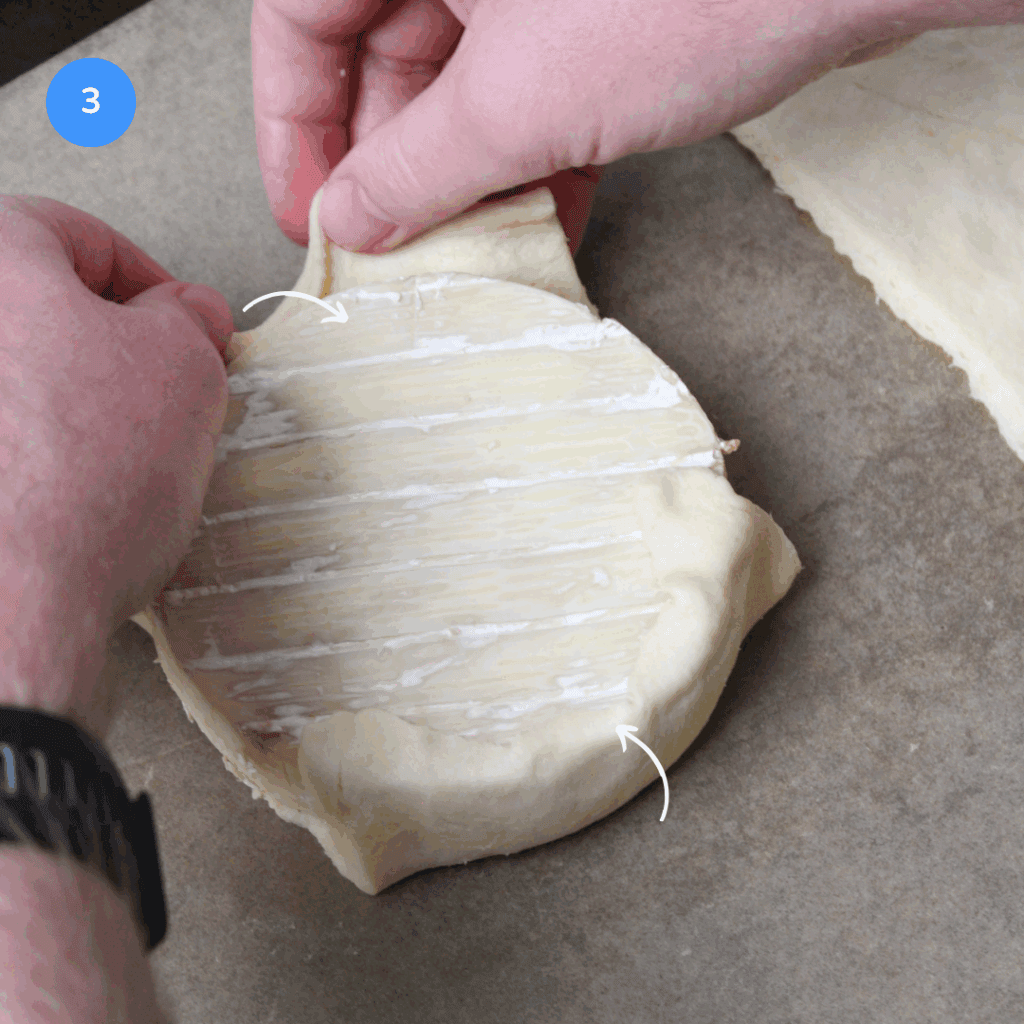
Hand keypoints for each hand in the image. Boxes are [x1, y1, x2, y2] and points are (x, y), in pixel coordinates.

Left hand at [0, 196, 231, 736]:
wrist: (13, 602)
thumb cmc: (86, 477)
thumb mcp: (184, 369)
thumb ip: (189, 318)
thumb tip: (189, 311)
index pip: (73, 232)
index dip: (149, 276)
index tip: (184, 322)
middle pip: (36, 307)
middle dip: (110, 341)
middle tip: (162, 385)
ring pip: (19, 378)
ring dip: (74, 400)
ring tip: (125, 454)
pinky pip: (6, 440)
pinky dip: (38, 453)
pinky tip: (78, 494)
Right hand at [251, 0, 1013, 258]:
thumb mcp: (516, 101)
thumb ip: (416, 167)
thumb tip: (353, 219)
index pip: (302, 23)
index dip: (292, 129)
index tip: (309, 219)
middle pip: (386, 64)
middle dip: (391, 173)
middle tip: (393, 260)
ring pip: (465, 93)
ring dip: (464, 185)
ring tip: (462, 263)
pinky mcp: (600, 21)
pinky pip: (535, 101)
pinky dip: (531, 168)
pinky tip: (535, 233)